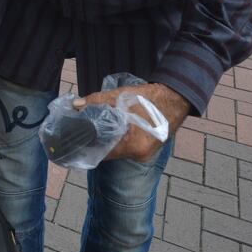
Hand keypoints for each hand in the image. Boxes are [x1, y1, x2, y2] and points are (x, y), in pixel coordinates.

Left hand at [74, 83, 188, 161]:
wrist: (176, 98)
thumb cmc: (150, 98)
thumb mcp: (121, 97)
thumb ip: (97, 102)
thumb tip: (76, 106)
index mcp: (133, 145)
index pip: (103, 153)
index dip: (89, 145)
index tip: (77, 138)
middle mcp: (139, 154)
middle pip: (109, 153)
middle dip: (97, 142)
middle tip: (85, 131)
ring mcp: (145, 154)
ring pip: (118, 151)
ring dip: (108, 141)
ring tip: (97, 129)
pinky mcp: (148, 150)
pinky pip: (127, 148)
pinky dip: (119, 140)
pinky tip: (114, 130)